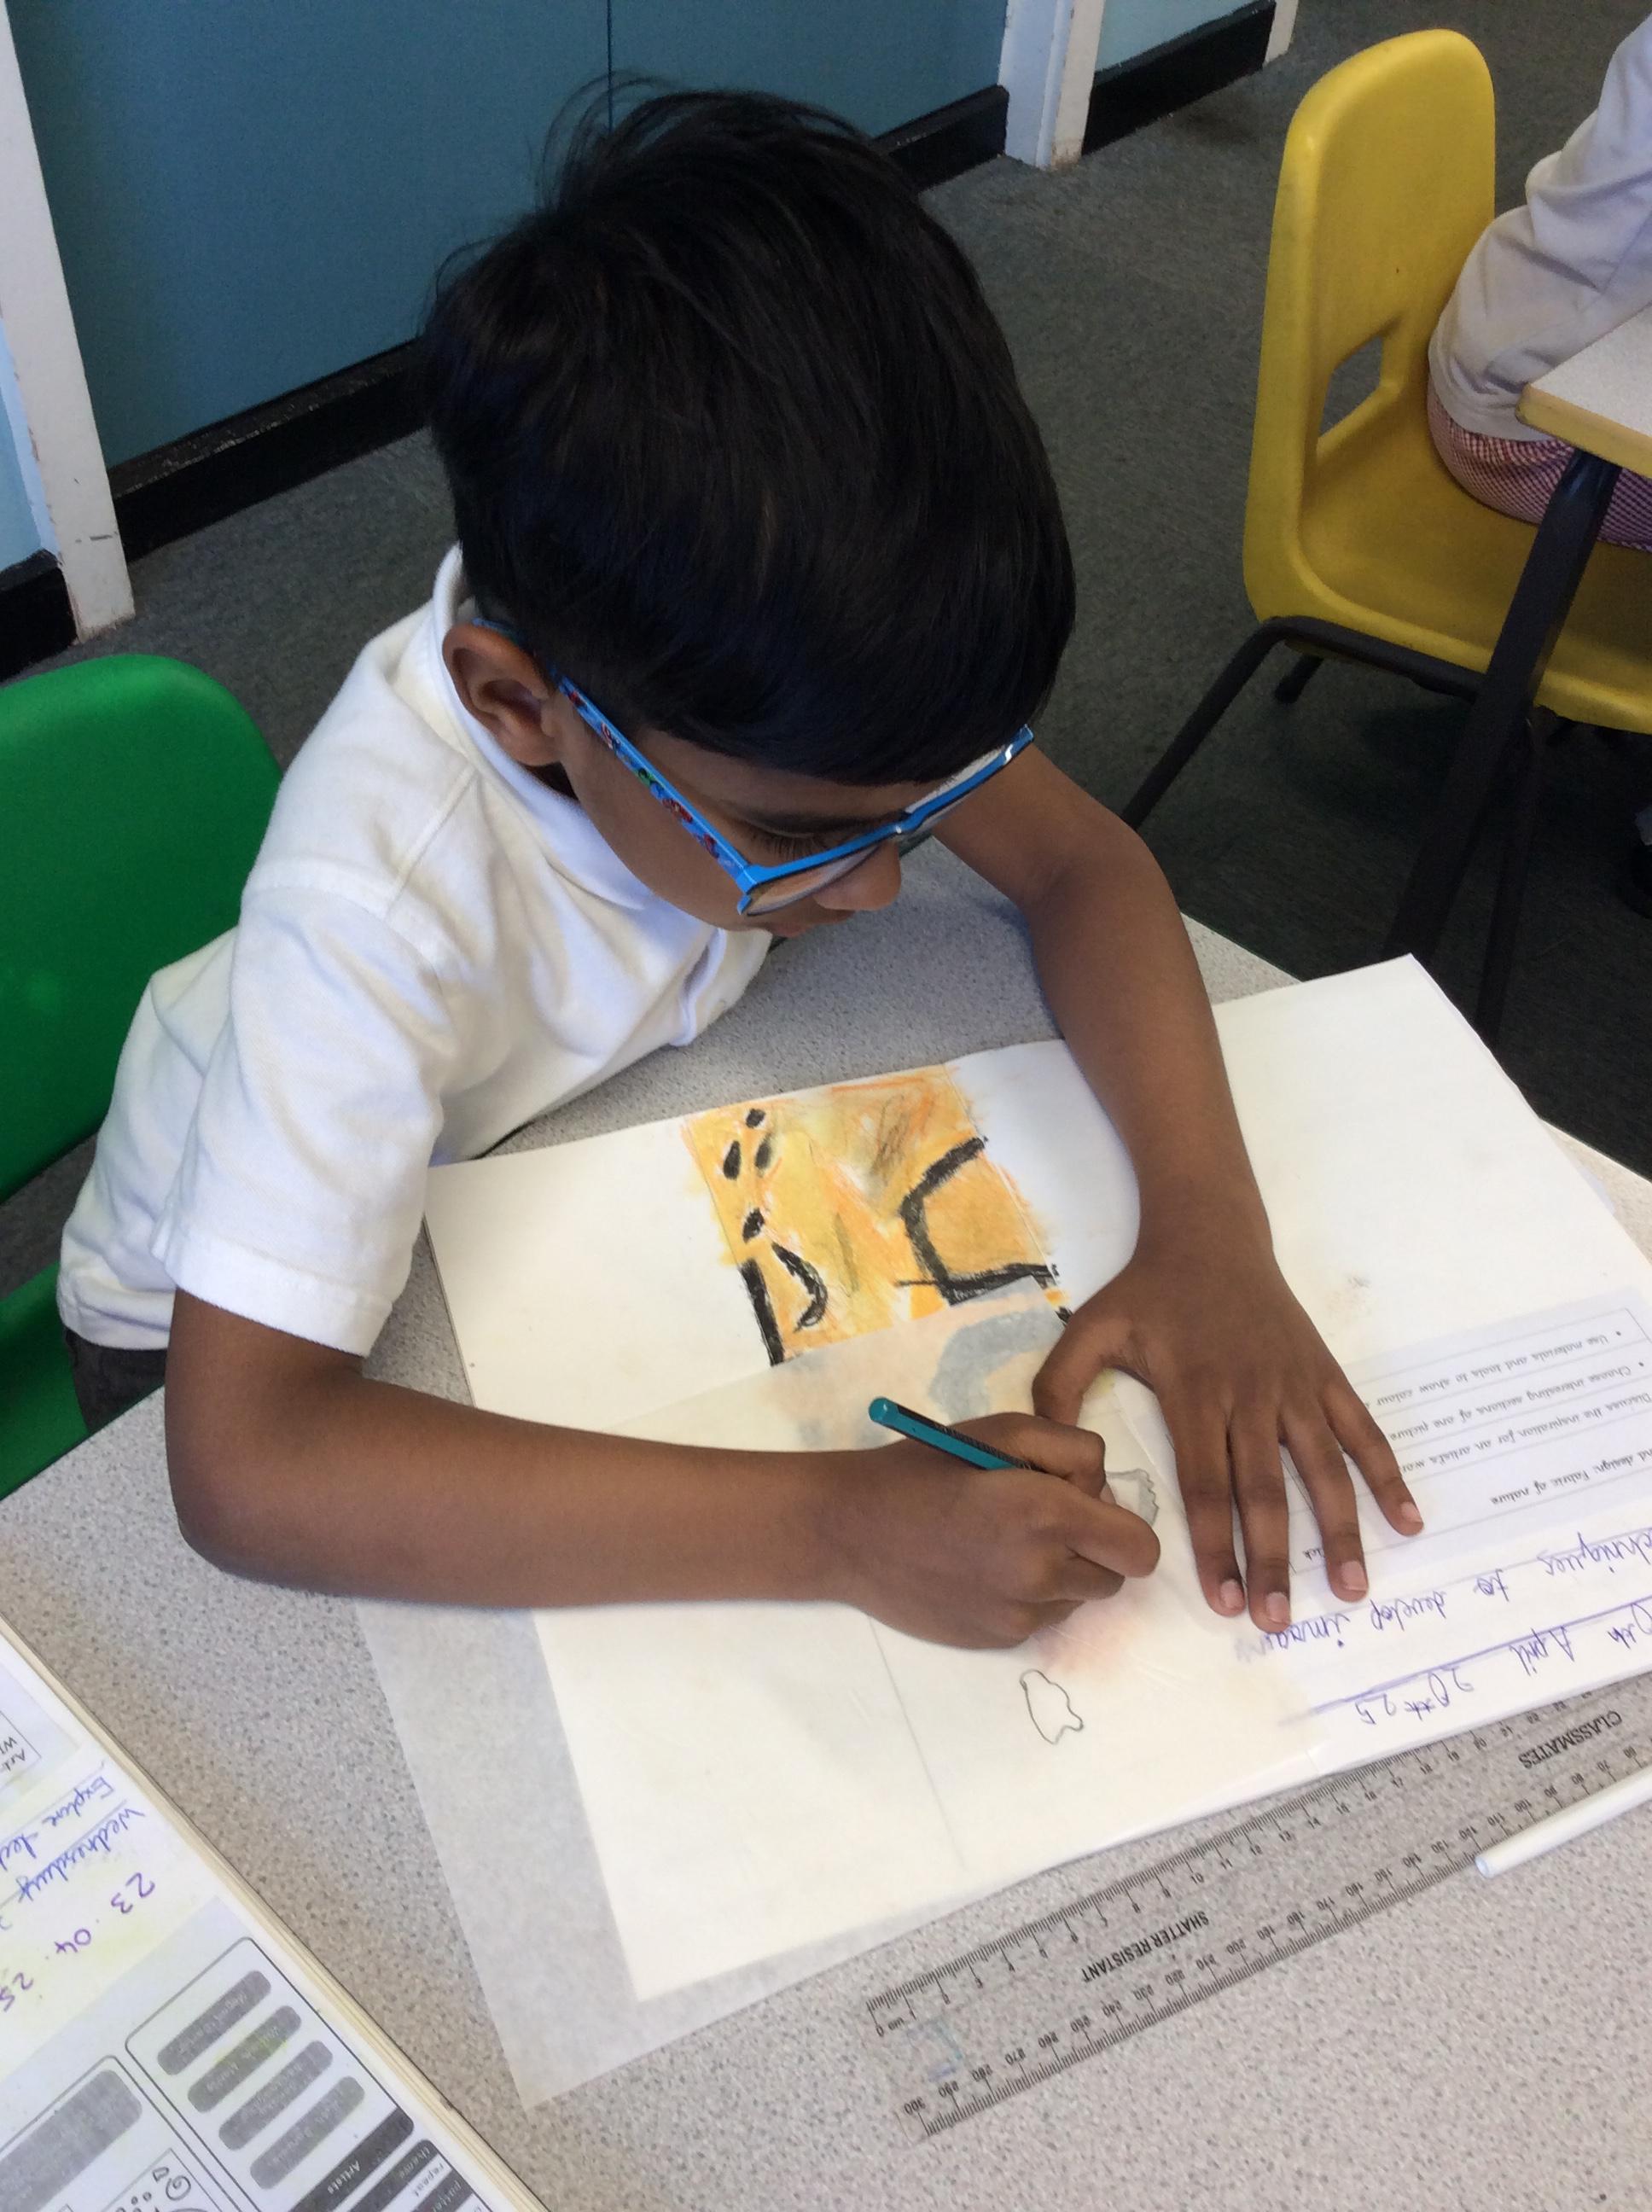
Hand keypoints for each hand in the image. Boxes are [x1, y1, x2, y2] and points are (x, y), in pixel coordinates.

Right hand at [821, 1413, 1159, 1648]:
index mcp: (1048, 1515)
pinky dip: (1027, 1594)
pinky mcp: (998, 1639)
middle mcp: (1043, 1573)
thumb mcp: (1002, 1429)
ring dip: (1062, 1572)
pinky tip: (981, 1568)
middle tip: (1042, 1519)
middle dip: (1094, 1547)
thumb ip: (1073, 1451)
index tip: (1085, 1505)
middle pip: (1116, 1576)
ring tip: (1004, 1542)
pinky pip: (1041, 1618)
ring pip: (1080, 1600)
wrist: (850, 1530)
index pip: (1141, 1550)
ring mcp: (1020, 1614)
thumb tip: (1102, 1493)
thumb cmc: (924, 1468)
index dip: (1122, 1524)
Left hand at [1031, 1221, 1421, 1631]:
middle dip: (1273, 1560)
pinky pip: (1364, 1430)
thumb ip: (1060, 1390)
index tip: (1225, 1600)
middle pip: (1266, 1491)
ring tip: (1350, 1591)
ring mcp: (1295, 1385)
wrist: (1209, 1233)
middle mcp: (1251, 1395)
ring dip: (1340, 1533)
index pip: (1207, 1486)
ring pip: (1323, 1470)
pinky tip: (1408, 1522)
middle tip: (1277, 1619)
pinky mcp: (1325, 1374)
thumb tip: (1058, 1459)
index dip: (1217, 1546)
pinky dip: (1388, 1476)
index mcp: (1195, 1393)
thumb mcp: (1090, 1331)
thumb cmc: (1147, 1291)